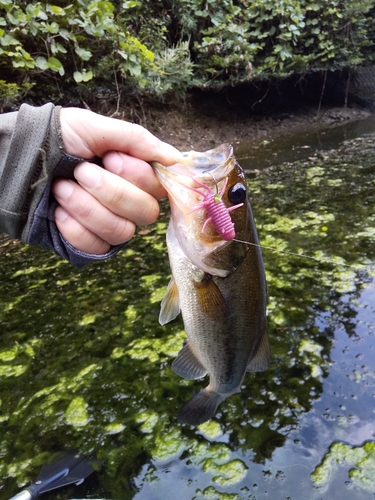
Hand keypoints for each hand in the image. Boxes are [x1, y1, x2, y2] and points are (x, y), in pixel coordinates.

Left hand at [51, 108, 179, 253]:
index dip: (137, 177)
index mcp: (133, 175)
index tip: (110, 158)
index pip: (159, 188)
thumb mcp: (94, 127)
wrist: (17, 161)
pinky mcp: (88, 245)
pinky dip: (75, 228)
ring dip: (88, 208)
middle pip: (146, 213)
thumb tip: (175, 158)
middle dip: (110, 191)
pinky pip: (97, 247)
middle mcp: (127, 203)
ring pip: (122, 231)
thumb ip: (137, 140)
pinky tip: (58, 212)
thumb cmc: (56, 139)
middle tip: (81, 172)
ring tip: (62, 189)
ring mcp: (108, 226)